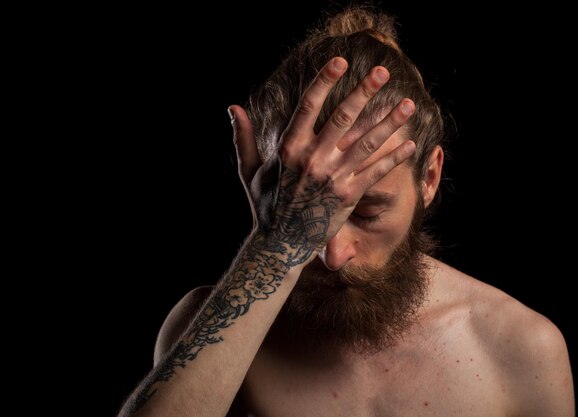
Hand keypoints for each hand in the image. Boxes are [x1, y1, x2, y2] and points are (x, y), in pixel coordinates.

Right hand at [229, 57, 415, 265]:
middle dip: (364, 92)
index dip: (325, 81)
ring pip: (366, 143)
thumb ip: (243, 138)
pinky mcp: (348, 196)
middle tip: (383, 72)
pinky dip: (394, 158)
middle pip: (343, 118)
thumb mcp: (249, 170)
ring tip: (408, 105)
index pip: (308, 106)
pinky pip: (375, 172)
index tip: (341, 62)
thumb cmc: (265, 205)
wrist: (279, 244)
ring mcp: (332, 177)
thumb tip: (232, 108)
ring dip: (389, 122)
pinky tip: (412, 145)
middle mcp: (313, 159)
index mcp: (289, 148)